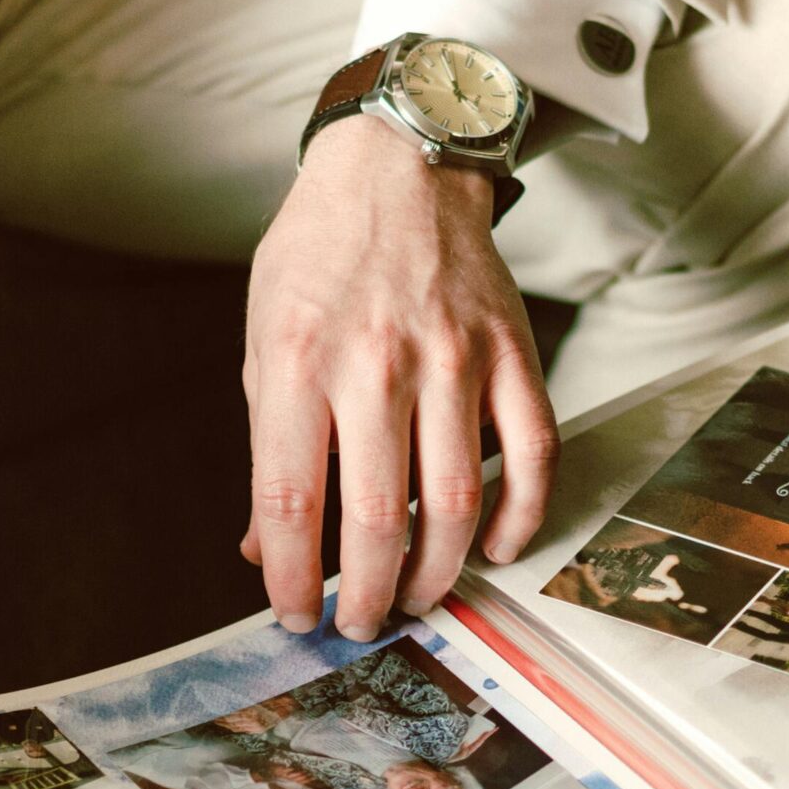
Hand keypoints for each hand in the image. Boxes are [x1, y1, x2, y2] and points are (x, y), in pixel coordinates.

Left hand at [242, 116, 559, 638]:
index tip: (293, 615)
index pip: (289, 500)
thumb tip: (258, 547)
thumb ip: (267, 446)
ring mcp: (453, 359)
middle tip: (361, 623)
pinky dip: (519, 518)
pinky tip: (496, 549)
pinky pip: (530, 456)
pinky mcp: (511, 353)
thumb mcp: (264, 341)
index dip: (288, 577)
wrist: (399, 165)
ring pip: (455, 503)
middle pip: (378, 519)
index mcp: (299, 363)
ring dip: (437, 574)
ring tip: (417, 597)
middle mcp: (376, 364)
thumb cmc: (320, 257)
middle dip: (366, 595)